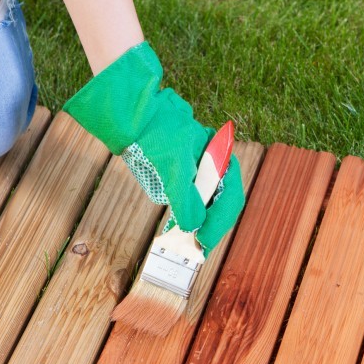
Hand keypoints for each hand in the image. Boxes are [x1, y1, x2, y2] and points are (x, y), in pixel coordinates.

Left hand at [63, 42, 244, 254]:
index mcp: (221, 158)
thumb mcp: (174, 170)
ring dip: (202, 222)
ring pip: (210, 202)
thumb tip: (194, 227)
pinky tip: (181, 226)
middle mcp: (215, 164)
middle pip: (223, 202)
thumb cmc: (156, 136)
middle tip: (198, 248)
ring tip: (190, 242)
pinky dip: (190, 214)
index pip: (231, 197)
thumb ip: (187, 200)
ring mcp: (200, 168)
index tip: (204, 243)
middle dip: (212, 225)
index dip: (219, 223)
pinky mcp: (184, 172)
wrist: (132, 116)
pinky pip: (194, 198)